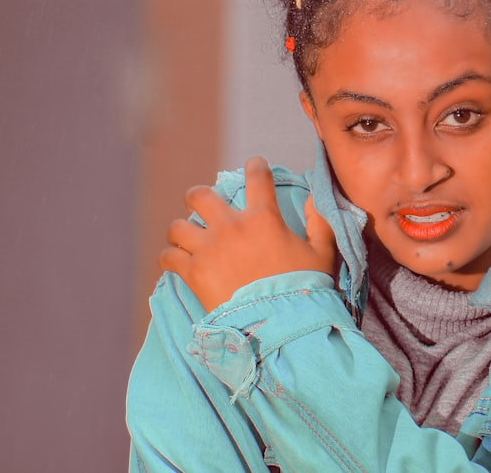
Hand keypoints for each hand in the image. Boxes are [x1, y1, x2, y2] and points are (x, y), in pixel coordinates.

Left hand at [159, 156, 336, 312]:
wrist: (278, 324)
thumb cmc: (303, 289)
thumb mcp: (322, 254)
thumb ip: (320, 223)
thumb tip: (314, 198)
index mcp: (263, 218)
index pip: (257, 178)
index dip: (256, 166)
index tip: (255, 165)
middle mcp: (231, 227)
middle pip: (200, 196)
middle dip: (198, 197)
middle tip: (201, 204)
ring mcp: (209, 249)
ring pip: (178, 226)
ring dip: (181, 231)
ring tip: (185, 238)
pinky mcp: (193, 273)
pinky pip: (168, 257)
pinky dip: (170, 258)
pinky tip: (175, 262)